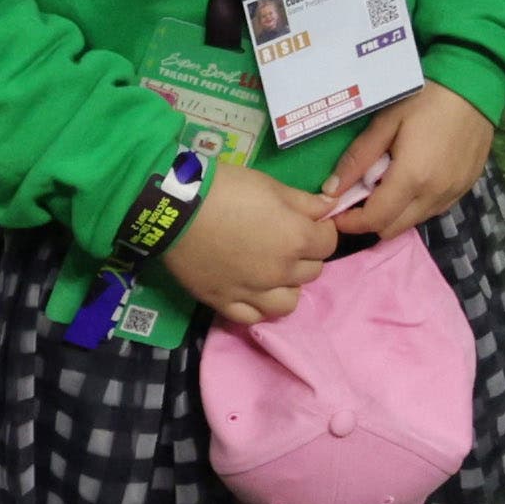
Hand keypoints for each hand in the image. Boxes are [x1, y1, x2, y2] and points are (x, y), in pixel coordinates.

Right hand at [165, 153, 343, 326]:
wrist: (175, 207)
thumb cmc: (227, 189)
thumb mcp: (271, 186)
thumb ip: (305, 202)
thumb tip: (329, 208)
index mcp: (296, 240)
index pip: (328, 243)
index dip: (322, 230)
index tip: (310, 222)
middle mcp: (279, 272)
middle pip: (312, 272)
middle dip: (306, 255)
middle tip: (288, 241)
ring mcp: (252, 292)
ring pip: (288, 303)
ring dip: (287, 287)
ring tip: (274, 271)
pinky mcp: (224, 303)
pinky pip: (252, 317)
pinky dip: (257, 307)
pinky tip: (253, 291)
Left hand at [309, 82, 495, 242]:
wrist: (474, 85)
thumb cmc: (426, 98)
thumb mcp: (386, 122)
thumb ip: (358, 158)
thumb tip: (331, 190)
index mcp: (412, 177)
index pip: (375, 219)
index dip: (351, 222)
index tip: (336, 211)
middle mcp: (434, 194)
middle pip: (393, 229)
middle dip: (370, 220)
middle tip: (360, 195)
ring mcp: (453, 194)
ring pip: (413, 222)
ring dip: (394, 213)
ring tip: (388, 183)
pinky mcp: (465, 188)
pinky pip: (433, 210)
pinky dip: (415, 205)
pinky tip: (413, 179)